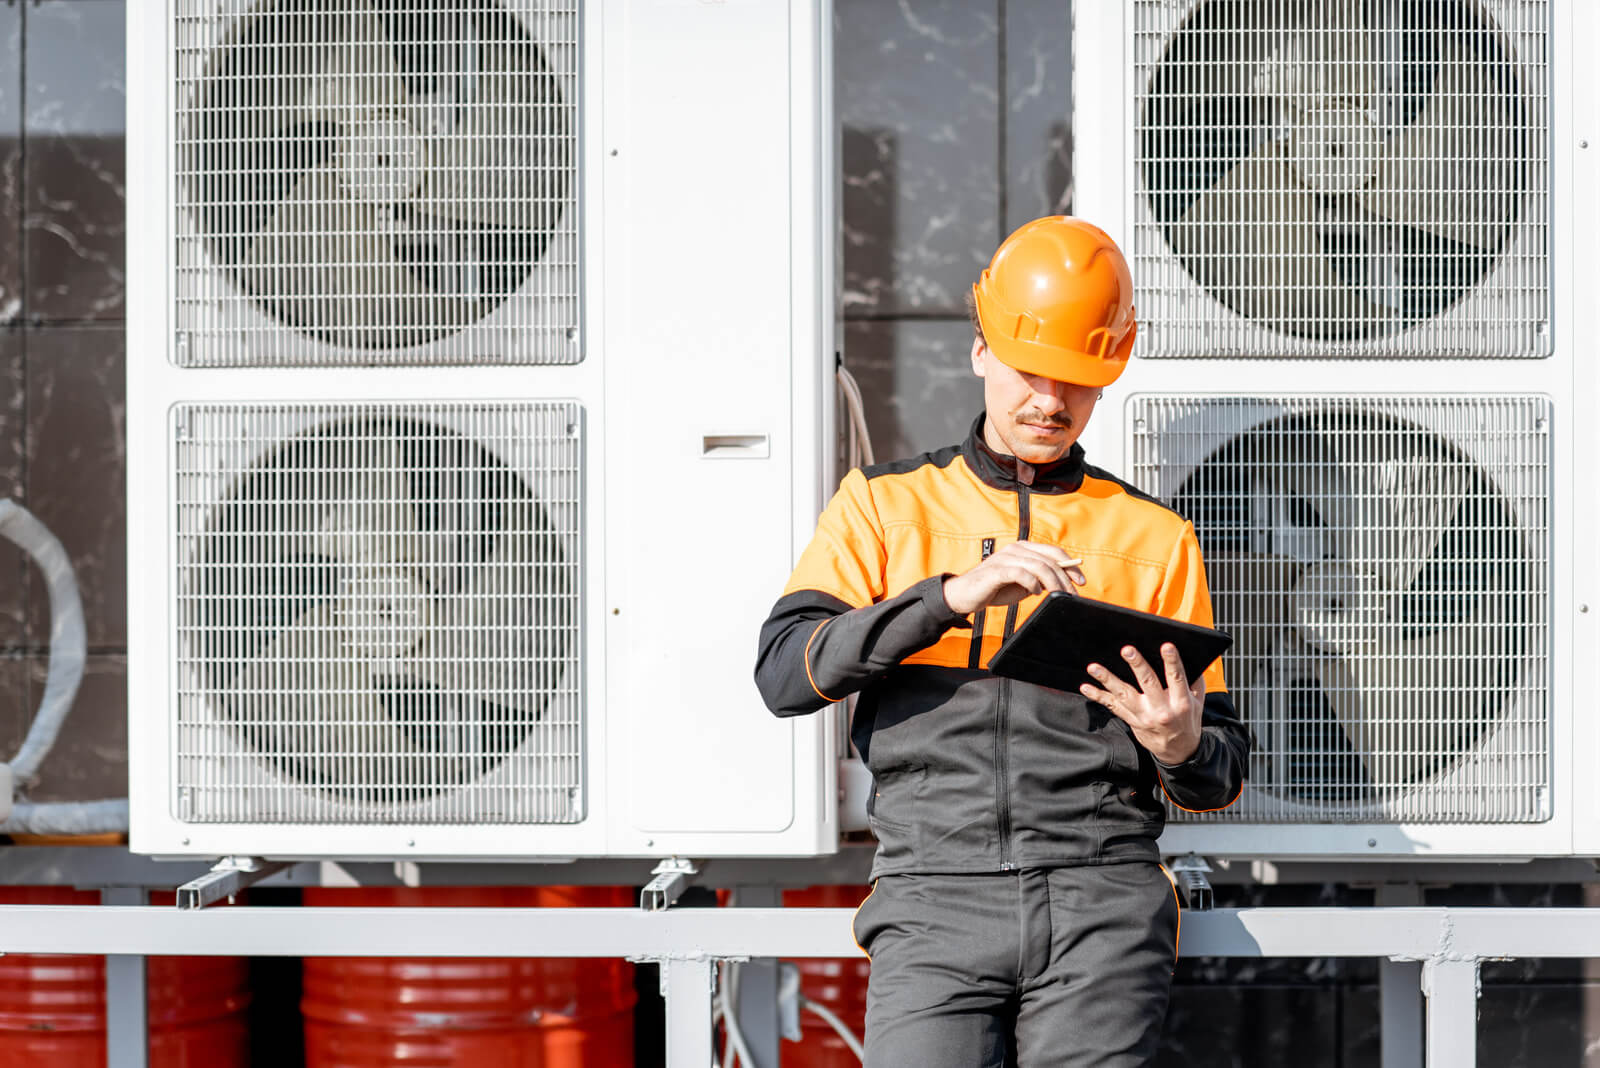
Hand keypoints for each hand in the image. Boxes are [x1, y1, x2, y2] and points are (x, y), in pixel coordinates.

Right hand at [941, 541, 1085, 615]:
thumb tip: (1062, 581)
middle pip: (1049, 560)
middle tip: (1072, 594)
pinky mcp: (996, 570)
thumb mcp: (1023, 583)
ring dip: (1053, 582)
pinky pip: (1021, 573)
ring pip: (1038, 566)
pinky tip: (1035, 592)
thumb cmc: (994, 589)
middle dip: (1065, 578)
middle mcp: (1015, 549)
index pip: (1053, 552)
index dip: (1070, 565)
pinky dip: (1032, 583)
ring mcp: (1005, 558)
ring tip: (1058, 595)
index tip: (1081, 581)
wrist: (964, 595)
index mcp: (1023, 549)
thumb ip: (1039, 579)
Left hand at [1079, 643, 1203, 765]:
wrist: (1178, 751)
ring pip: (1123, 695)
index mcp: (1181, 703)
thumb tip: (1191, 655)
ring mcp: (1144, 716)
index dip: (1172, 662)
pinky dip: (1098, 696)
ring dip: (1107, 679)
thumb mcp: (1199, 702)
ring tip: (1094, 667)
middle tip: (1127, 650)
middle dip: (1137, 665)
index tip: (1166, 646)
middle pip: (1148, 683)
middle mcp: (1161, 709)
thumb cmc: (1188, 721)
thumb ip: (1195, 681)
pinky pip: (1112, 707)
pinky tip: (1086, 687)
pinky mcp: (1131, 720)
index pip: (1177, 679)